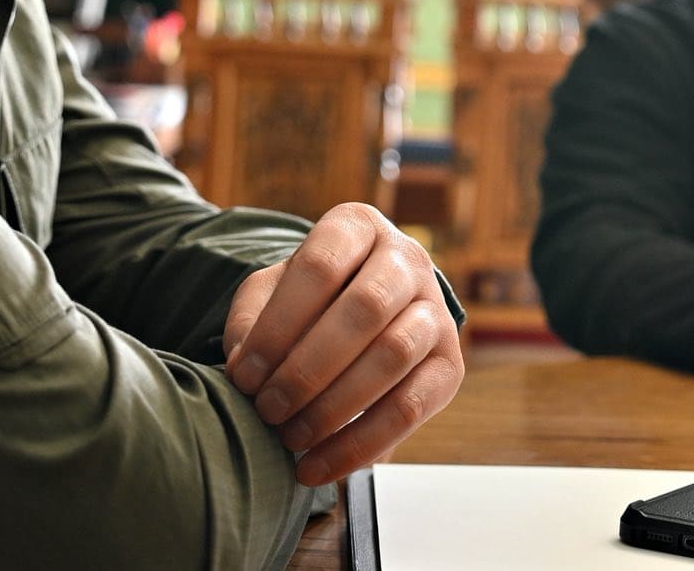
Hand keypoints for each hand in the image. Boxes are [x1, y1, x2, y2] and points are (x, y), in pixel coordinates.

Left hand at [224, 203, 464, 485]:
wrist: (359, 317)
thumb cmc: (305, 302)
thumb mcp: (270, 293)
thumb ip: (252, 321)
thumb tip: (248, 371)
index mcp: (358, 227)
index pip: (321, 266)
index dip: (279, 325)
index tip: (244, 376)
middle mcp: (407, 259)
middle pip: (365, 308)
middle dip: (309, 369)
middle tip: (268, 411)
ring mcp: (436, 310)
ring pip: (395, 354)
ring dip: (336, 406)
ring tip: (291, 439)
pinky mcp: (450, 364)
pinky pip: (413, 406)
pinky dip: (361, 444)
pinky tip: (318, 466)